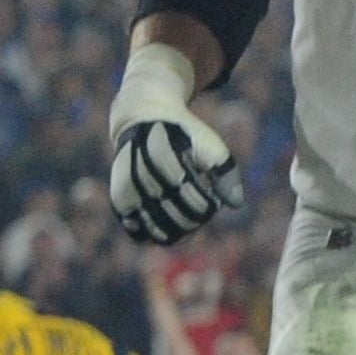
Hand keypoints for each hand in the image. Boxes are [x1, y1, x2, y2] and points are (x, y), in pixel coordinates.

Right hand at [107, 40, 240, 244]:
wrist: (141, 119)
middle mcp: (143, 179)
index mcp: (166, 163)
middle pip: (179, 220)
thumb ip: (225, 173)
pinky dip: (153, 235)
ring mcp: (129, 192)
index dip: (207, 208)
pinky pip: (137, 232)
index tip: (213, 200)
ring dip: (178, 232)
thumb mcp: (209, 144)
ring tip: (187, 219)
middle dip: (195, 219)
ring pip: (158, 232)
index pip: (195, 205)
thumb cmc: (183, 134)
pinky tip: (165, 228)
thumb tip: (235, 204)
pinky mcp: (119, 201)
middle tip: (202, 209)